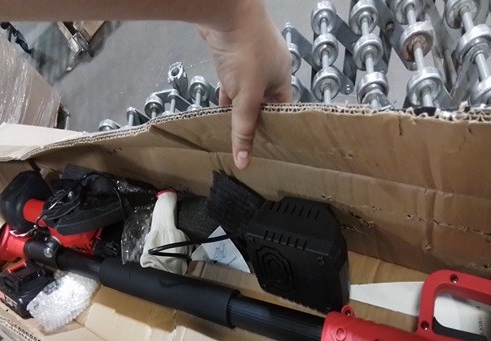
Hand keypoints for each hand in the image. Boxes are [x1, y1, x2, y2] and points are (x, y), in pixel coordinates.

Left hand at [198, 0, 291, 168]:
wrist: (224, 9)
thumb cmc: (245, 52)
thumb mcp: (246, 97)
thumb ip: (243, 130)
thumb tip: (244, 163)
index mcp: (283, 76)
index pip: (283, 108)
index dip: (275, 126)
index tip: (267, 146)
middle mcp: (270, 67)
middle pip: (264, 101)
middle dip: (255, 119)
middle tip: (248, 142)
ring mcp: (251, 58)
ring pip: (246, 91)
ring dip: (239, 107)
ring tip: (233, 130)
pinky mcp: (233, 53)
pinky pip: (232, 80)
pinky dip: (227, 94)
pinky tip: (220, 109)